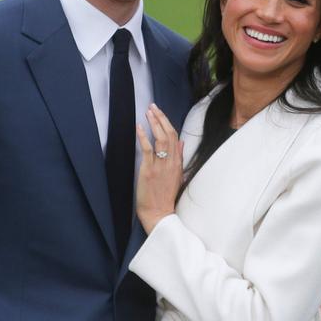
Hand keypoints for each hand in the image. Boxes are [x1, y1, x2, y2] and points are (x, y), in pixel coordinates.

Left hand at [136, 104, 183, 232]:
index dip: (167, 122)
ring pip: (160, 139)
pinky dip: (143, 136)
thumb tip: (181, 142)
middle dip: (161, 118)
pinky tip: (139, 126)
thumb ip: (179, 157)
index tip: (160, 112)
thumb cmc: (165, 197)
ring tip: (148, 111)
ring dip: (154, 123)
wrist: (159, 213)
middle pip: (169, 134)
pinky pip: (148, 150)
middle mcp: (171, 162)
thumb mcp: (177, 175)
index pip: (175, 137)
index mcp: (178, 163)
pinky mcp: (149, 170)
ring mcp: (161, 166)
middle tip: (153, 106)